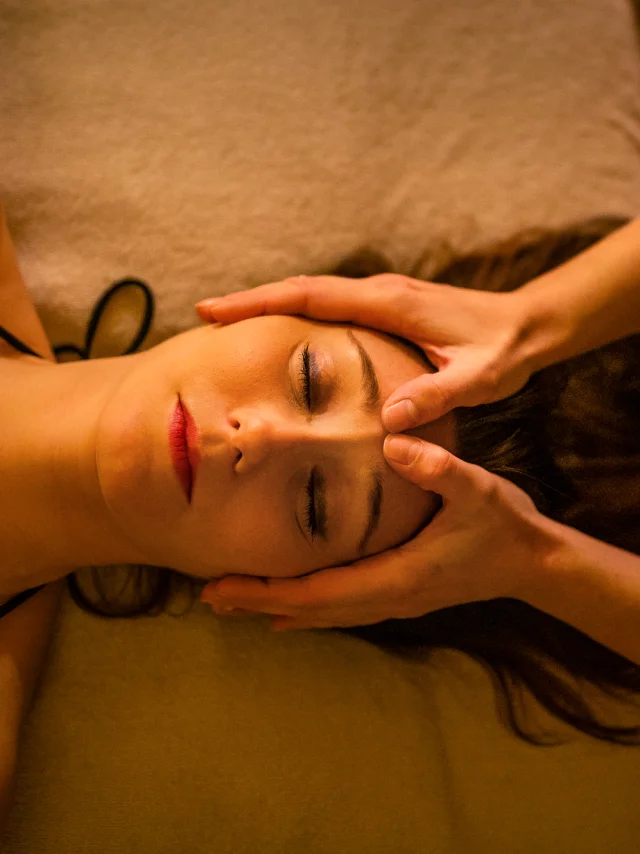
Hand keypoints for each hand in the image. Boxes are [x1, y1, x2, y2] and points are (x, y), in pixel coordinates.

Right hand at [196, 274, 532, 429]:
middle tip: (204, 315)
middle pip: (300, 290)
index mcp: (388, 304)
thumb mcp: (475, 379)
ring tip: (229, 325)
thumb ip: (434, 395)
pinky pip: (329, 306)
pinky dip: (296, 314)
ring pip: (312, 295)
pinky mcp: (386, 308)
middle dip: (251, 300)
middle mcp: (378, 292)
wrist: (527, 325)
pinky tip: (283, 335)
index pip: (311, 297)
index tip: (215, 310)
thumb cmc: (501, 351)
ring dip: (270, 305)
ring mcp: (381, 297)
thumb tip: (388, 420)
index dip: (260, 302)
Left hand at [200, 436, 548, 630]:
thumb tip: (394, 443)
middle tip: (207, 598)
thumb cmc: (503, 525)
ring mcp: (393, 600)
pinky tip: (284, 612)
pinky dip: (305, 609)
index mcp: (398, 575)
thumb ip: (438, 468)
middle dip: (259, 603)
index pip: (321, 591)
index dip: (270, 592)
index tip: (226, 587)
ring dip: (276, 608)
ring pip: (322, 614)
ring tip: (233, 603)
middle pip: (311, 610)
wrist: (532, 563)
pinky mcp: (398, 595)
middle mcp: (389, 596)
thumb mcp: (477, 489)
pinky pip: (339, 609)